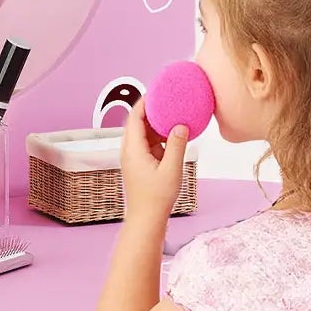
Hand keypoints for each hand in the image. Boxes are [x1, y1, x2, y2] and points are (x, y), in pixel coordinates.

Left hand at [120, 105, 187, 224]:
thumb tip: (180, 125)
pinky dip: (158, 135)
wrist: (146, 219)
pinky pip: (148, 143)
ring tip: (173, 113)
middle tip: (168, 98)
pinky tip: (172, 134)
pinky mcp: (140, 163)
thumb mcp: (171, 170)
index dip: (145, 101)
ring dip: (156, 123)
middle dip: (152, 109)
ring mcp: (133, 157)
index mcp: (133, 149)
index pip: (135, 117)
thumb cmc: (156, 198)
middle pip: (137, 122)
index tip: (158, 90)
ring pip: (143, 132)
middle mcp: (129, 151)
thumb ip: (176, 145)